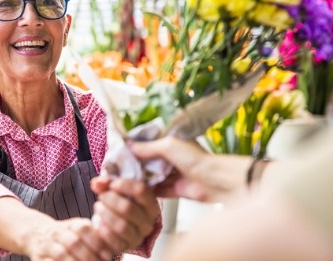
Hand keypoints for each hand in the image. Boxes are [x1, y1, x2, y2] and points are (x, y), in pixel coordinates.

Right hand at [25, 217, 111, 260]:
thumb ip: (94, 236)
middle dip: (89, 257)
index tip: (108, 255)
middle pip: (73, 242)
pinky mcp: (38, 259)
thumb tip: (115, 248)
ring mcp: (46, 246)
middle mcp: (57, 233)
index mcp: (71, 225)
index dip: (96, 241)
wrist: (35, 233)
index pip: (83, 228)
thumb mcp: (78, 230)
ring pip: (61, 255)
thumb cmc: (65, 236)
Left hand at [90, 177, 159, 253]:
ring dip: (105, 214)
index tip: (112, 184)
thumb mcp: (117, 189)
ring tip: (98, 207)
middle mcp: (148, 221)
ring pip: (121, 226)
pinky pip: (114, 241)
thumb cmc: (120, 202)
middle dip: (110, 199)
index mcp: (151, 204)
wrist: (118, 223)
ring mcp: (138, 236)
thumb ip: (107, 182)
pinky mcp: (127, 246)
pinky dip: (103, 230)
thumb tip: (97, 183)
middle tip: (102, 196)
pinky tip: (98, 221)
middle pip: (128, 208)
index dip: (124, 185)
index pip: (141, 190)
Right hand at [129, 137, 250, 201]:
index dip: (134, 146)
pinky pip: (157, 190)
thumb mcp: (168, 146)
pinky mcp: (174, 189)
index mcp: (171, 142)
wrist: (214, 182)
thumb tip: (128, 145)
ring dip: (139, 177)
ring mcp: (172, 173)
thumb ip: (148, 147)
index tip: (119, 149)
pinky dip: (147, 190)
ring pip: (151, 175)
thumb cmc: (195, 159)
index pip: (148, 143)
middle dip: (134, 163)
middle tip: (117, 166)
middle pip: (148, 160)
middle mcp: (171, 157)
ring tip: (121, 179)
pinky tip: (134, 191)